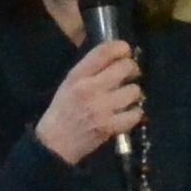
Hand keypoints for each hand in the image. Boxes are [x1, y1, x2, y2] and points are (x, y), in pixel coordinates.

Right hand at [33, 40, 142, 165]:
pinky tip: (127, 114)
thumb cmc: (63, 110)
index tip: (125, 51)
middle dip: (132, 69)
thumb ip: (90, 70)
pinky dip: (134, 114)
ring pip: (134, 91)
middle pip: (125, 67)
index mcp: (77, 76)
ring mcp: (101, 108)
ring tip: (126, 98)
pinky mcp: (110, 126)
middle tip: (130, 75)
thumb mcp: (69, 84)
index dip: (120, 47)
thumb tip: (116, 57)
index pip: (104, 52)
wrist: (55, 143)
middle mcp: (90, 88)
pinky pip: (135, 114)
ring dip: (133, 94)